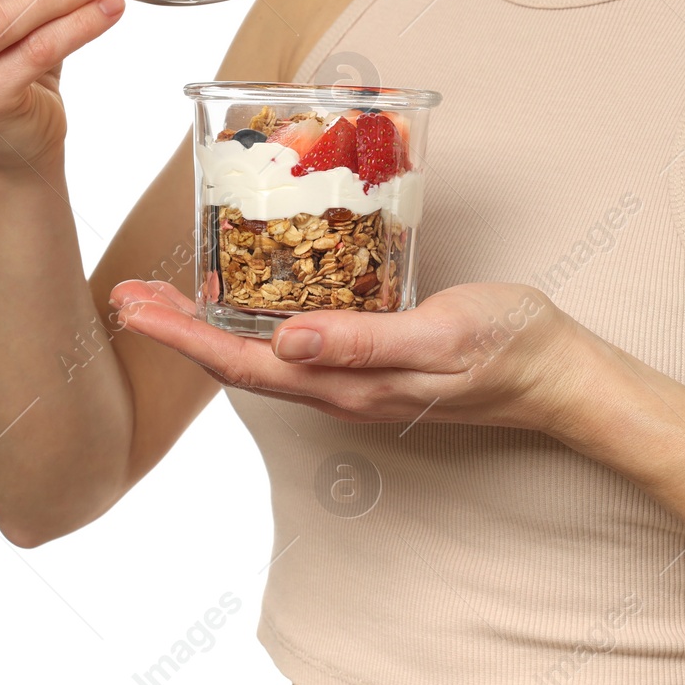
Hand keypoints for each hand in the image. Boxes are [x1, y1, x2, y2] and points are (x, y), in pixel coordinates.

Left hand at [106, 278, 591, 432]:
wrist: (557, 375)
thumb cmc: (508, 346)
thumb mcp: (441, 333)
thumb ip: (365, 340)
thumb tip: (288, 342)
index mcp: (350, 383)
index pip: (245, 363)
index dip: (183, 336)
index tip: (132, 306)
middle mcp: (343, 389)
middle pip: (240, 364)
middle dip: (178, 331)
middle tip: (127, 295)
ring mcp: (358, 381)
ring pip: (264, 359)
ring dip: (210, 330)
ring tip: (169, 299)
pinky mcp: (375, 364)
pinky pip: (298, 350)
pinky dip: (255, 327)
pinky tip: (252, 305)